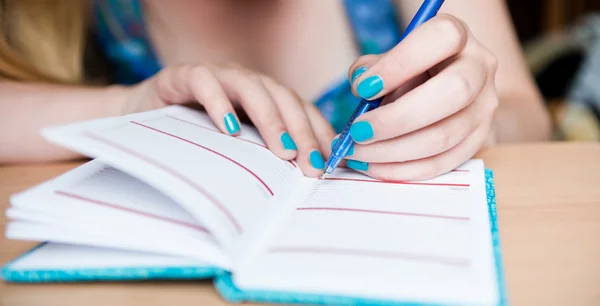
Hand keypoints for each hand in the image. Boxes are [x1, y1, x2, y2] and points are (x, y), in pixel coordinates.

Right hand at [124, 63, 335, 176]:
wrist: (140, 119)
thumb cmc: (192, 136)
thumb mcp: (234, 147)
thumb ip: (262, 153)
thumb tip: (300, 178)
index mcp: (261, 95)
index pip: (299, 107)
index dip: (316, 131)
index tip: (328, 161)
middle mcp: (243, 81)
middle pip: (282, 96)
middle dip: (301, 130)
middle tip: (310, 163)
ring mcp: (216, 75)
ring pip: (251, 87)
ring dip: (271, 118)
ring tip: (282, 151)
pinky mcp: (183, 76)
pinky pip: (204, 83)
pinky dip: (219, 102)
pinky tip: (230, 128)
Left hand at [343, 14, 498, 180]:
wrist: (435, 86)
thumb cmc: (406, 69)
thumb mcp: (388, 58)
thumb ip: (371, 68)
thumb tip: (360, 84)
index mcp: (457, 36)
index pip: (441, 39)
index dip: (400, 64)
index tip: (363, 88)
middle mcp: (480, 68)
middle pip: (454, 92)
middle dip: (397, 118)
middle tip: (358, 132)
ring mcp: (485, 107)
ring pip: (446, 135)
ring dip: (394, 151)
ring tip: (359, 152)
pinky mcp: (479, 140)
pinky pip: (443, 162)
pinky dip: (403, 170)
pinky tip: (374, 166)